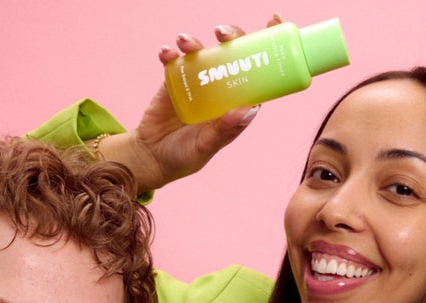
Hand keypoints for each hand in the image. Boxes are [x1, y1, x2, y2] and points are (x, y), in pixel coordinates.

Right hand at [99, 16, 281, 191]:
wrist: (152, 158)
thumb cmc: (185, 156)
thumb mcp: (206, 147)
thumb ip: (224, 130)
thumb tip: (248, 108)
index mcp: (237, 102)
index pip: (258, 72)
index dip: (267, 45)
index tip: (273, 20)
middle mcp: (220, 88)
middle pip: (232, 53)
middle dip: (232, 36)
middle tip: (223, 33)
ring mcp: (197, 81)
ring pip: (203, 51)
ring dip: (196, 41)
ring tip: (186, 42)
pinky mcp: (174, 80)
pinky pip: (174, 60)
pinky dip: (170, 53)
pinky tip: (166, 53)